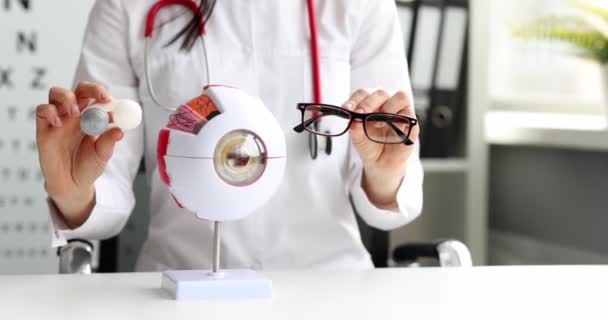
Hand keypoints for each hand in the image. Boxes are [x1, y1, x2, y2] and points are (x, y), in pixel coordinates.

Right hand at [36, 82, 122, 227]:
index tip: (111, 100)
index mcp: (93, 117)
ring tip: (75, 113)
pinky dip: (50, 111)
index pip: (98, 97)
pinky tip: (58, 124)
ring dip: (68, 98)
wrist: (71, 184)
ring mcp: (59, 119)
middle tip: (101, 98)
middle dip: (91, 89)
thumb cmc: (89, 166)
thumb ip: (108, 142)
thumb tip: (120, 131)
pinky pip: (43, 110)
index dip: (105, 95)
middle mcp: (76, 115)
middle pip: (80, 90)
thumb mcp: (102, 155)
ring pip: (58, 93)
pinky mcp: (44, 128)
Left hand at [343, 89, 418, 208]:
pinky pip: (409, 115)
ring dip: (388, 107)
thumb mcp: (358, 138)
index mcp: (372, 102)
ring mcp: (401, 111)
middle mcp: (387, 102)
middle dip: (369, 103)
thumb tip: (354, 120)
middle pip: (381, 93)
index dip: (355, 99)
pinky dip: (400, 119)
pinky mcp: (412, 122)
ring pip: (401, 96)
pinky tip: (391, 128)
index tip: (347, 108)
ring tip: (377, 123)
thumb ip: (355, 128)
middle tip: (360, 114)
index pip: (364, 93)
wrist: (382, 162)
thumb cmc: (370, 144)